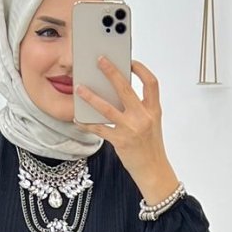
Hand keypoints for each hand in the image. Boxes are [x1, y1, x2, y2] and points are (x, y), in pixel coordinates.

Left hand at [74, 56, 167, 178]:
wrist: (154, 171)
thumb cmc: (151, 147)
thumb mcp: (151, 124)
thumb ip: (139, 109)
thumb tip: (117, 93)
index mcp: (154, 110)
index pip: (151, 83)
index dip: (141, 69)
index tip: (130, 61)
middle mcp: (143, 117)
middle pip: (126, 88)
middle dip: (111, 72)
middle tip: (100, 60)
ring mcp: (131, 129)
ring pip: (107, 108)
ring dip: (91, 97)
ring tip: (80, 88)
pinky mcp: (120, 141)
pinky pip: (99, 129)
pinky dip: (86, 124)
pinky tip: (77, 119)